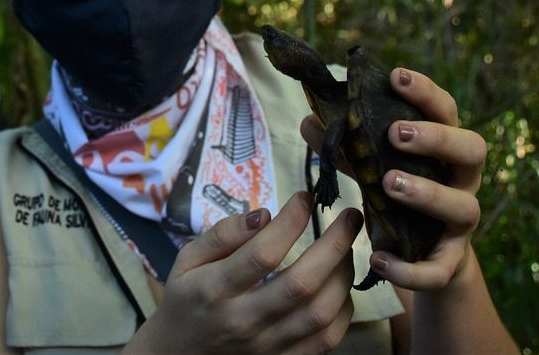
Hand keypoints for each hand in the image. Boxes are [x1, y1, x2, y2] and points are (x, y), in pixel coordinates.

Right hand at [126, 191, 362, 354]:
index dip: (291, 221)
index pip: (262, 253)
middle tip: (351, 216)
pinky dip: (343, 309)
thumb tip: (264, 214)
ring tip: (347, 247)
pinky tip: (340, 284)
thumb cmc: (187, 299)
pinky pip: (327, 339)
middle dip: (335, 244)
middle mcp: (244, 321)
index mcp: (215, 290)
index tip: (305, 198)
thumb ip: (223, 234)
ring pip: (320, 313)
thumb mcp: (187, 259)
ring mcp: (267, 347)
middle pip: (301, 284)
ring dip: (343, 274)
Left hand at [300, 67, 484, 290]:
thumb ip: (345, 147)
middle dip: (437, 138)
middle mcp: (461, 181)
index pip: (446, 110)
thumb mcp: (371, 168)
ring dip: (427, 192)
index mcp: (444, 149)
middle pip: (473, 149)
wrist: (424, 259)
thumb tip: (308, 120)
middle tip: (397, 134)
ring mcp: (460, 223)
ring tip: (389, 183)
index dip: (425, 92)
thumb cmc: (397, 197)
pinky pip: (438, 269)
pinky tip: (378, 259)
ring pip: (464, 206)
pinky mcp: (450, 262)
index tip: (396, 76)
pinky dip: (410, 268)